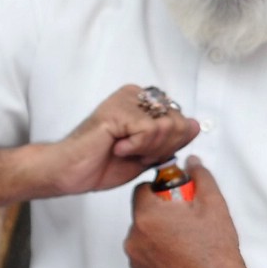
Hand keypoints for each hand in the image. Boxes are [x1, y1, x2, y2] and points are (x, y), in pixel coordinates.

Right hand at [42, 84, 201, 196]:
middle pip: (178, 123)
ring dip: (149, 148)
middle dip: (161, 148)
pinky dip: (137, 147)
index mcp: (144, 102)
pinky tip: (118, 147)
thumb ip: (172, 139)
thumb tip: (195, 124)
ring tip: (125, 150)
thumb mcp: (149, 154)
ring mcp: (126, 99)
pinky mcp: (118, 109)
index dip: (169, 146)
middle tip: (134, 153)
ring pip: (167, 126)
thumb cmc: (103, 163)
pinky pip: (149, 130)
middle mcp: (136, 94)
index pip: (182, 121)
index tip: (144, 153)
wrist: (71, 172)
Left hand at [124, 159, 266, 267]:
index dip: (160, 190)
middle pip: (142, 214)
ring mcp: (137, 261)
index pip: (141, 190)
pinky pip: (145, 258)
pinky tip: (181, 259)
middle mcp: (135, 239)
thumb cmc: (216, 251)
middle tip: (187, 222)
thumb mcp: (214, 204)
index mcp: (147, 216)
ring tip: (186, 243)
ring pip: (143, 237)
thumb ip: (201, 177)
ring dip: (158, 235)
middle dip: (161, 214)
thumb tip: (193, 163)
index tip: (176, 197)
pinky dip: (158, 256)